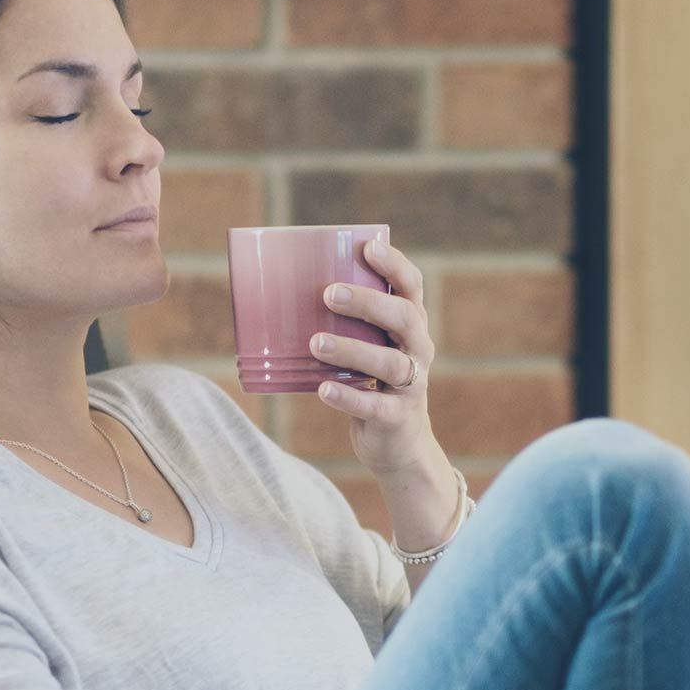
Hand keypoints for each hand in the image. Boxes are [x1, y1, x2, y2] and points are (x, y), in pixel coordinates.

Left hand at [309, 238, 439, 477]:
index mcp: (410, 326)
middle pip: (404, 318)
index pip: (412, 287)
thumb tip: (271, 293)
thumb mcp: (367, 347)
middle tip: (328, 293)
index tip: (368, 247)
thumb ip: (342, 324)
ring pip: (389, 362)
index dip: (395, 265)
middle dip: (368, 303)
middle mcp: (418, 350)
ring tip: (316, 343)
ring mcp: (412, 386)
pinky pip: (375, 406)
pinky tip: (323, 389)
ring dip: (352, 350)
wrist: (398, 442)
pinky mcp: (396, 418)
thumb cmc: (370, 381)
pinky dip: (348, 397)